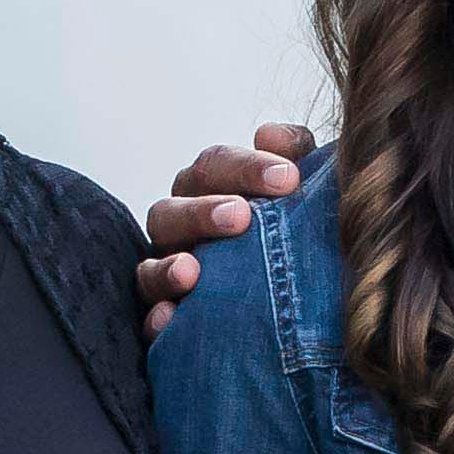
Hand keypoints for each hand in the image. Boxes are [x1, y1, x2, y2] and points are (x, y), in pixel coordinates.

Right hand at [135, 122, 313, 331]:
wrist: (304, 297)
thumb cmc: (297, 228)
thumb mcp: (300, 190)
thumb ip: (294, 155)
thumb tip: (272, 134)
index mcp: (209, 189)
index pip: (215, 165)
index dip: (247, 167)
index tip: (288, 178)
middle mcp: (181, 227)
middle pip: (171, 210)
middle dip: (203, 212)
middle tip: (240, 217)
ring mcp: (169, 273)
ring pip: (150, 265)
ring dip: (168, 267)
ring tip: (191, 271)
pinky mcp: (167, 318)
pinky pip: (150, 319)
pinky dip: (157, 319)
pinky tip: (170, 318)